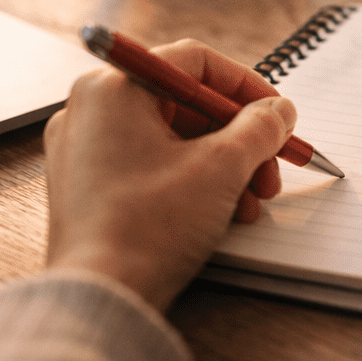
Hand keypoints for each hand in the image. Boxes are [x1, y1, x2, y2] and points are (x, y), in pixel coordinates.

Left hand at [43, 39, 294, 311]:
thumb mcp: (222, 167)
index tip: (278, 113)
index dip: (246, 86)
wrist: (100, 298)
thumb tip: (279, 110)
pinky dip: (189, 181)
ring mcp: (82, 150)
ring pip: (171, 139)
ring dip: (222, 165)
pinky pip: (149, 165)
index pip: (194, 62)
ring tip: (252, 203)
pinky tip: (222, 214)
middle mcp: (90, 110)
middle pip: (185, 104)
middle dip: (239, 139)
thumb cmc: (150, 226)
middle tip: (270, 170)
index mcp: (113, 88)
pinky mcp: (85, 187)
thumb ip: (259, 128)